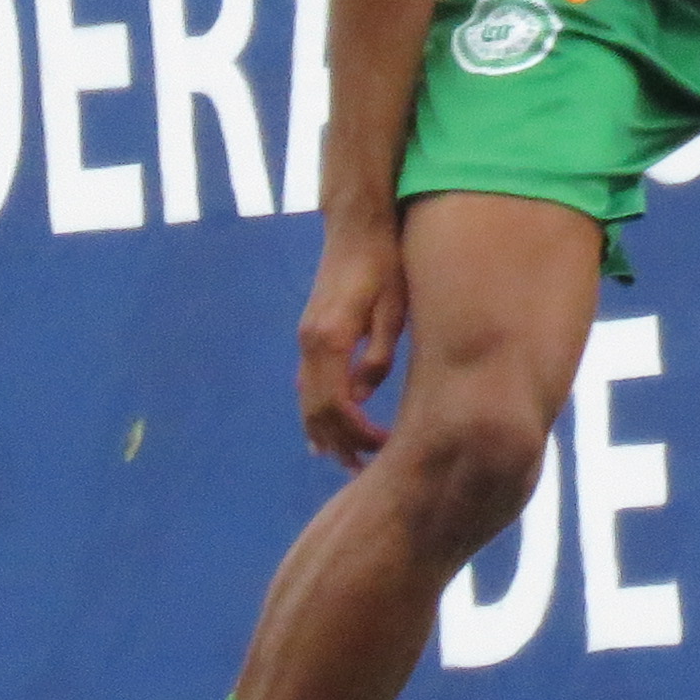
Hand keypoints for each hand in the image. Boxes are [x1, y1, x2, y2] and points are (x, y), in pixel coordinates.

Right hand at [296, 218, 411, 465]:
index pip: (335, 406)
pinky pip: (310, 385)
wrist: (357, 226)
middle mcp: (310, 343)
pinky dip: (319, 412)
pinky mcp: (313, 334)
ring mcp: (307, 339)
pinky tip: (332, 429)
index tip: (382, 448)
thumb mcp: (393, 309)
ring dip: (325, 434)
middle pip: (314, 412)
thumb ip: (378, 354)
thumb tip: (363, 397)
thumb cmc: (384, 264)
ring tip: (348, 461)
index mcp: (329, 340)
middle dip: (337, 445)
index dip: (357, 434)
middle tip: (364, 473)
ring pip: (307, 401)